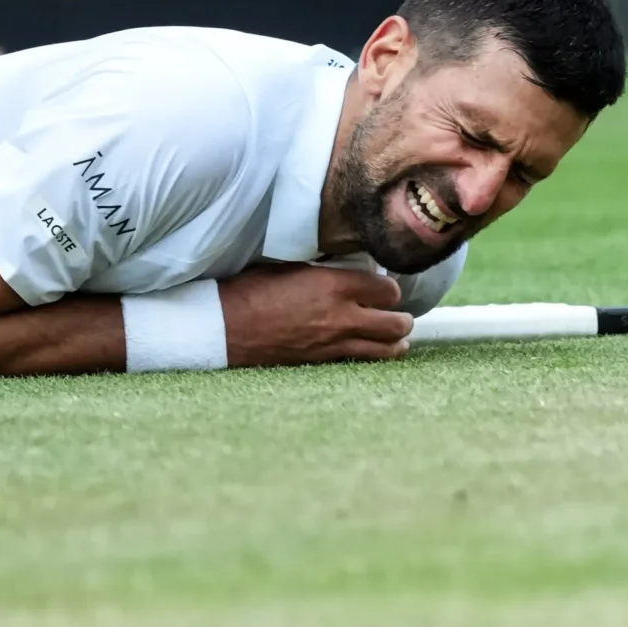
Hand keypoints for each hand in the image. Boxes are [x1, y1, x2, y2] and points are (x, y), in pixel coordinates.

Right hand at [218, 264, 412, 367]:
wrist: (225, 327)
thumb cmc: (251, 290)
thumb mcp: (291, 265)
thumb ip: (326, 268)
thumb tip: (349, 266)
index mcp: (334, 285)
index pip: (387, 289)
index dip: (389, 288)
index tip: (383, 286)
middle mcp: (341, 316)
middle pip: (397, 322)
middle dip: (401, 317)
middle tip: (396, 312)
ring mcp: (334, 343)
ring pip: (387, 348)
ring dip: (395, 341)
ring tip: (395, 335)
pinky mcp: (323, 361)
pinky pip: (362, 360)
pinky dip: (373, 355)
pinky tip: (372, 349)